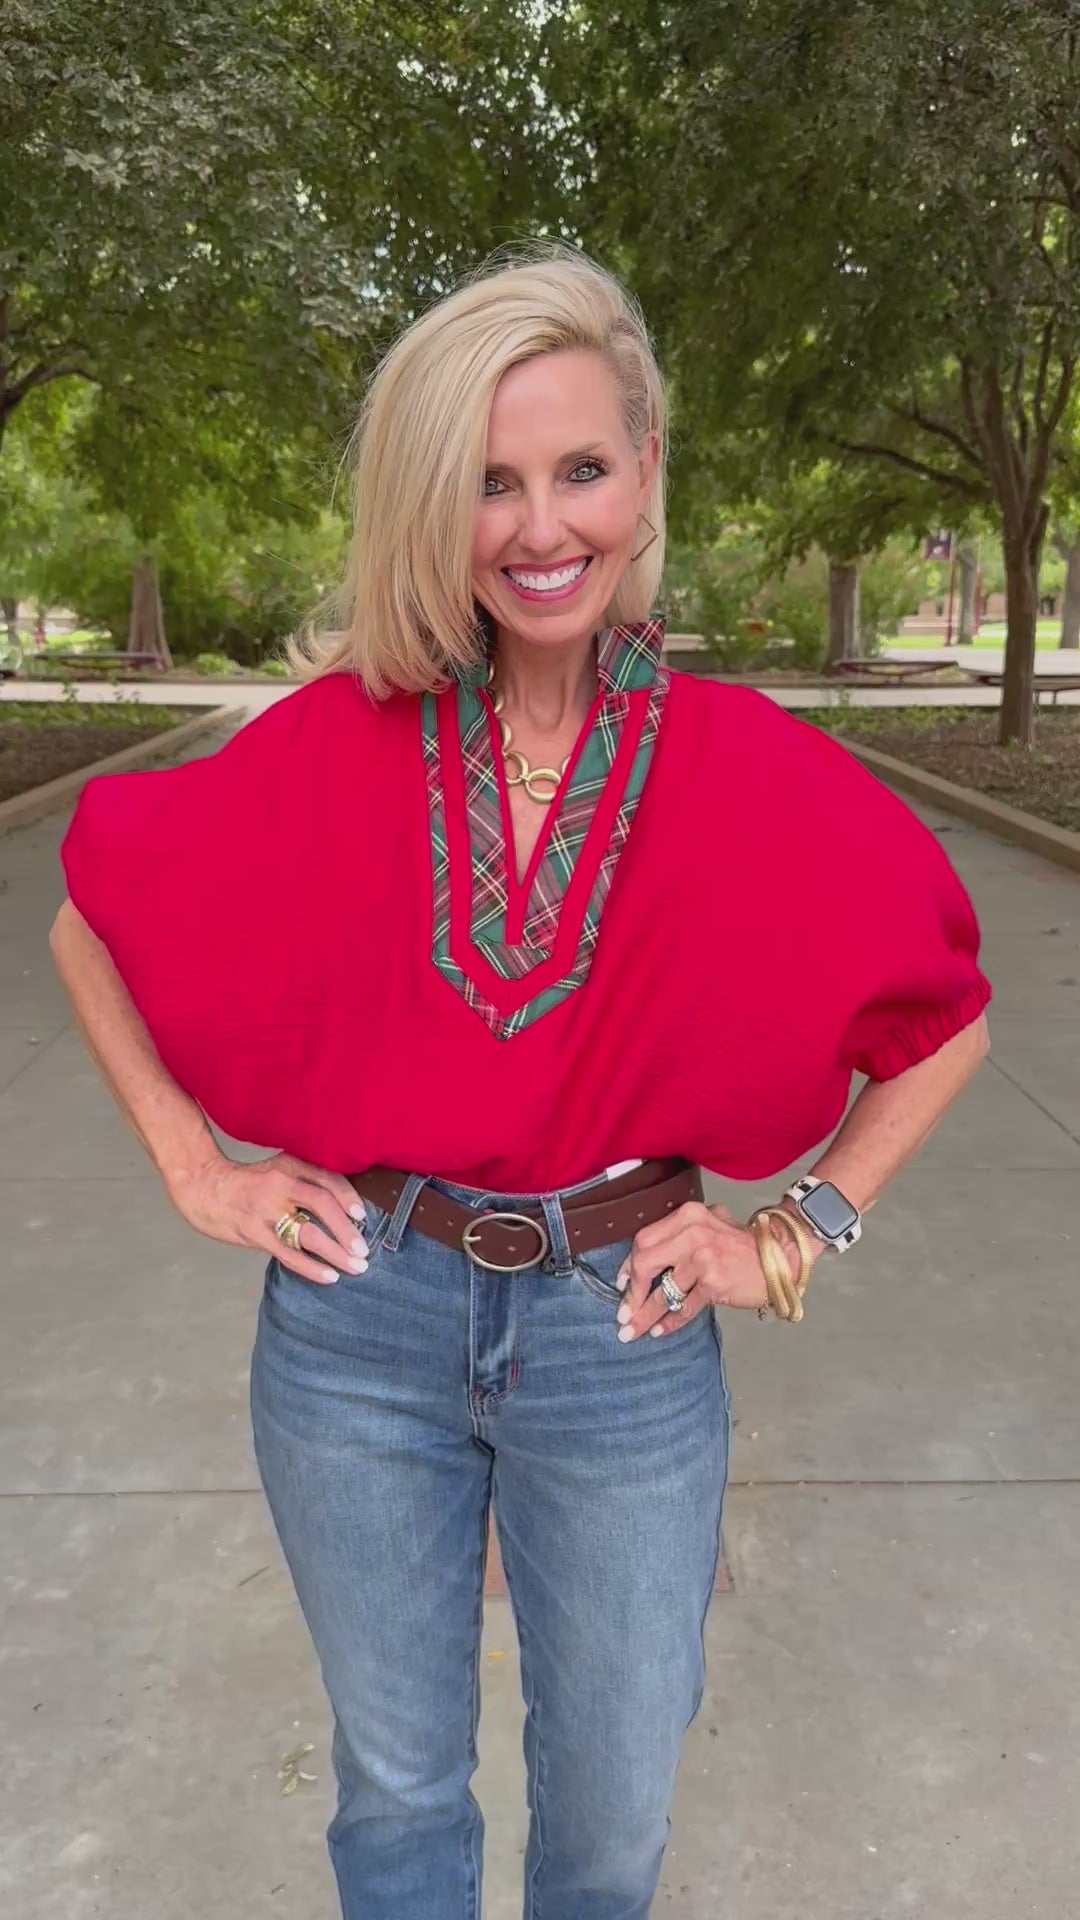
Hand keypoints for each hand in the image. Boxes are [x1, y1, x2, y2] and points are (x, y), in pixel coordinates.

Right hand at [164, 1151, 369, 1284]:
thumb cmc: (248, 1183)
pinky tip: (329, 1276)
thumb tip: (343, 1207)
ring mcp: (266, 1211)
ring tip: (355, 1266)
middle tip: (363, 1249)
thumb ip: (305, 1182)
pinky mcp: (254, 1233)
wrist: (204, 1188)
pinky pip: (288, 1254)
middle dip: (347, 1229)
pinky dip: (312, 1267)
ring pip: (309, 1233)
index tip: (363, 1216)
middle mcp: (280, 1185)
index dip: (349, 1198)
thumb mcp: (277, 1170)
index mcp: (289, 1166)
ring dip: (336, 1252)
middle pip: (323, 1204)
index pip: (327, 1180)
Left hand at [614, 1200, 778, 1340]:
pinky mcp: (714, 1283)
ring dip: (645, 1315)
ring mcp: (703, 1258)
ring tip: (632, 1330)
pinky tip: (659, 1330)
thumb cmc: (742, 1244)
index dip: (628, 1266)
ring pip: (663, 1292)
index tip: (621, 1285)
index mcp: (687, 1216)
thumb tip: (640, 1264)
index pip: (644, 1240)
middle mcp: (693, 1233)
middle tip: (623, 1313)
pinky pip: (684, 1307)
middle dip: (631, 1293)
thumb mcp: (709, 1225)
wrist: (780, 1256)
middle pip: (645, 1264)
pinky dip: (670, 1322)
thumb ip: (678, 1235)